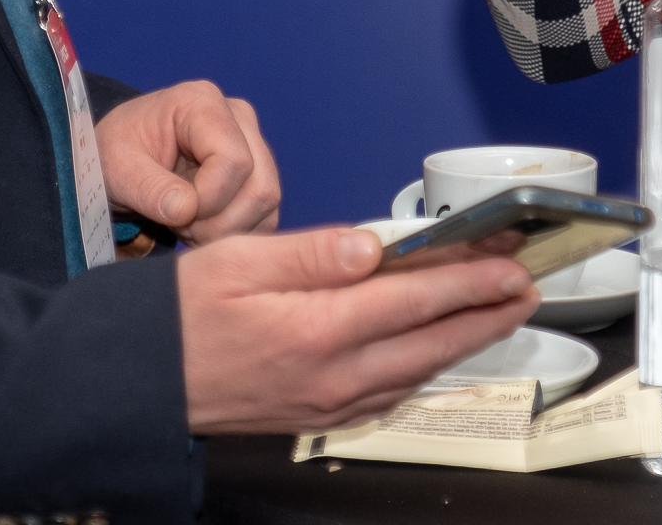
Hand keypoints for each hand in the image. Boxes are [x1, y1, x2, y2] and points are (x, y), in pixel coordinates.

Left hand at [94, 81, 280, 242]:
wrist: (123, 158)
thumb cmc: (117, 153)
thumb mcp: (117, 168)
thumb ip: (149, 188)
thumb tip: (186, 209)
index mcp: (202, 102)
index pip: (233, 160)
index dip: (209, 198)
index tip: (174, 213)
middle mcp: (238, 117)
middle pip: (260, 185)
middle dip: (218, 221)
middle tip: (178, 225)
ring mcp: (253, 143)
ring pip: (267, 203)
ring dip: (225, 229)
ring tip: (186, 225)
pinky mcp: (258, 171)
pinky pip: (267, 215)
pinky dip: (234, 232)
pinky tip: (201, 227)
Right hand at [180, 226, 536, 433]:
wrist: (134, 384)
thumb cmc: (175, 316)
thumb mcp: (236, 260)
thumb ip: (312, 254)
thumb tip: (374, 245)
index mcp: (316, 329)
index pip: (416, 298)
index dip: (473, 278)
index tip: (511, 260)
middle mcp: (332, 376)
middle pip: (432, 341)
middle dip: (487, 313)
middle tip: (526, 288)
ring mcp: (328, 404)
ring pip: (416, 369)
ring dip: (462, 340)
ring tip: (495, 313)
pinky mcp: (318, 416)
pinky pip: (388, 393)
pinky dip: (422, 367)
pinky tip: (432, 351)